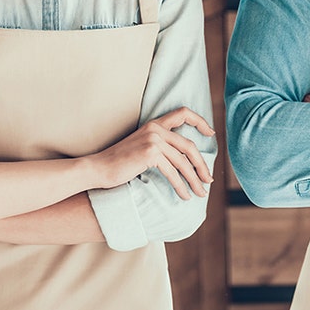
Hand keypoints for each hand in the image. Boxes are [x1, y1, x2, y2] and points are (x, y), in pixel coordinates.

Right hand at [92, 107, 214, 199]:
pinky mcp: (150, 153)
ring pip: (183, 162)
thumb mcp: (142, 147)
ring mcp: (153, 140)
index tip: (211, 133)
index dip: (199, 121)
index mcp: (155, 124)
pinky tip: (184, 196)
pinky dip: (181, 186)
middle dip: (201, 165)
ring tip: (200, 193)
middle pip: (189, 145)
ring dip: (194, 180)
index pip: (182, 113)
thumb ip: (160, 146)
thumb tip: (183, 160)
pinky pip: (173, 172)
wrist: (98, 169)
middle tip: (208, 180)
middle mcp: (156, 129)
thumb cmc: (120, 163)